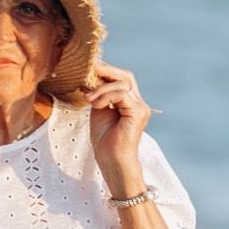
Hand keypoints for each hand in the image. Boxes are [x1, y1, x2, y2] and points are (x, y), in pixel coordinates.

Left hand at [84, 60, 150, 193]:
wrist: (111, 161)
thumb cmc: (105, 140)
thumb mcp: (99, 110)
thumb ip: (99, 95)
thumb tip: (93, 76)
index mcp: (130, 102)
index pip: (122, 79)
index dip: (107, 71)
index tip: (89, 68)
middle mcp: (138, 103)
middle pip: (126, 77)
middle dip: (107, 70)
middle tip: (90, 69)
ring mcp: (140, 107)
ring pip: (122, 84)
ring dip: (101, 89)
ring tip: (88, 99)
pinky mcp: (138, 113)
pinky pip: (121, 94)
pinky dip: (106, 96)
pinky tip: (95, 105)